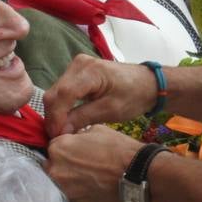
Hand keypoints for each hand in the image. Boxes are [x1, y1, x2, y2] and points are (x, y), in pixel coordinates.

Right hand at [44, 54, 159, 135]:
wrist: (148, 83)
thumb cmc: (134, 96)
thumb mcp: (110, 110)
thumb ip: (83, 118)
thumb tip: (60, 130)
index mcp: (90, 71)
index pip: (62, 95)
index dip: (56, 118)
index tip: (56, 137)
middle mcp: (79, 64)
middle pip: (55, 93)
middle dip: (54, 117)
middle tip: (58, 137)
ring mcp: (77, 66)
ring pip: (56, 92)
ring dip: (56, 112)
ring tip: (63, 130)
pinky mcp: (77, 71)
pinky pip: (62, 90)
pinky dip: (62, 106)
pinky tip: (68, 119)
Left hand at [44, 124, 140, 201]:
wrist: (136, 173)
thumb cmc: (119, 149)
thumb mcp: (96, 130)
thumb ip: (78, 136)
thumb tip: (75, 140)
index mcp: (58, 148)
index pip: (52, 147)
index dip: (65, 148)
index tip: (74, 151)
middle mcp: (56, 170)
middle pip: (51, 167)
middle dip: (63, 165)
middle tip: (81, 165)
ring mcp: (65, 189)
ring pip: (61, 183)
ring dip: (71, 180)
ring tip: (89, 177)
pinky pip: (74, 196)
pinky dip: (81, 192)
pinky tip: (95, 187)